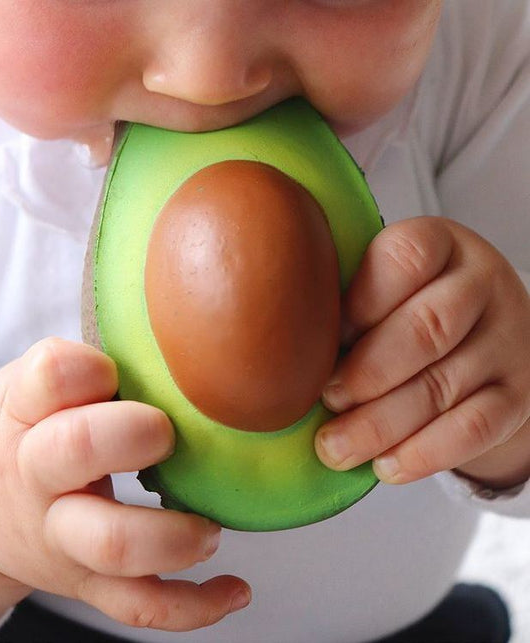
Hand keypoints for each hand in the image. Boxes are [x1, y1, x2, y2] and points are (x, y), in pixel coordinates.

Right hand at [0, 338, 249, 633]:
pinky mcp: (87, 580)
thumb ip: (86, 365)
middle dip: (126, 436)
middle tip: (164, 432)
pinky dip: (193, 606)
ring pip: (111, 545)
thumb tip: (178, 337)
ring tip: (209, 526)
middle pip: (72, 452)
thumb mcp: (33, 386)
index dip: (86, 369)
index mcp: (25, 412)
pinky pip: (137, 605)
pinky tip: (236, 589)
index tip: (112, 370)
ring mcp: (62, 535)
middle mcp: (37, 475)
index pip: (47, 377)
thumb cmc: (27, 426)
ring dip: (171, 535)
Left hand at [315, 217, 529, 486]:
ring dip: (380, 424)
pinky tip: (384, 466)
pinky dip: (423, 453)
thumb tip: (284, 349)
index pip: (406, 257)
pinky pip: (473, 429)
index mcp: (442, 245)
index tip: (316, 339)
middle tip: (326, 399)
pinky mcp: (518, 393)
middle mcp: (483, 285)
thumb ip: (346, 299)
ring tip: (335, 447)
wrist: (492, 334)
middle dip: (367, 373)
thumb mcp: (388, 283)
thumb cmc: (413, 306)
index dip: (359, 303)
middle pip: (427, 329)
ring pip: (443, 386)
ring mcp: (508, 340)